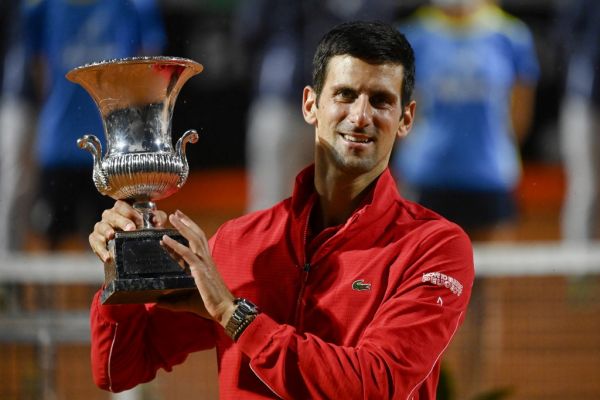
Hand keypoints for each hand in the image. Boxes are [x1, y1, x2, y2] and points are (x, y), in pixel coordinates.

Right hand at [88, 200, 166, 262]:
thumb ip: (157, 218)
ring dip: (106, 231)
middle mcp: (110, 216)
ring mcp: (101, 227)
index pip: (122, 205)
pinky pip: (94, 242)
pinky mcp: (95, 239)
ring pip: (100, 226)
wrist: (132, 246)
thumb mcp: (152, 222)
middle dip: (121, 221)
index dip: (130, 212)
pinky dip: (100, 249)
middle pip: (111, 214)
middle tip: (130, 229)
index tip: (140, 221)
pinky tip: (108, 256)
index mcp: (122, 209)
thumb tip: (158, 222)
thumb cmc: (142, 229)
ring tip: (111, 236)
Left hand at [160, 210, 234, 326]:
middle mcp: (206, 260)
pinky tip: (165, 238)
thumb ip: (172, 301)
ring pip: (193, 239)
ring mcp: (204, 263)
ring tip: (172, 216)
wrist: (224, 310)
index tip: (176, 225)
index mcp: (205, 264)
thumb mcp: (187, 301)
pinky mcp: (200, 270)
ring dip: (182, 226)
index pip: (195, 244)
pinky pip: (187, 254)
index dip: (186, 233)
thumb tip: (157, 302)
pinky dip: (175, 245)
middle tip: (176, 213)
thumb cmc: (209, 305)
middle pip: (197, 235)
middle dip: (186, 222)